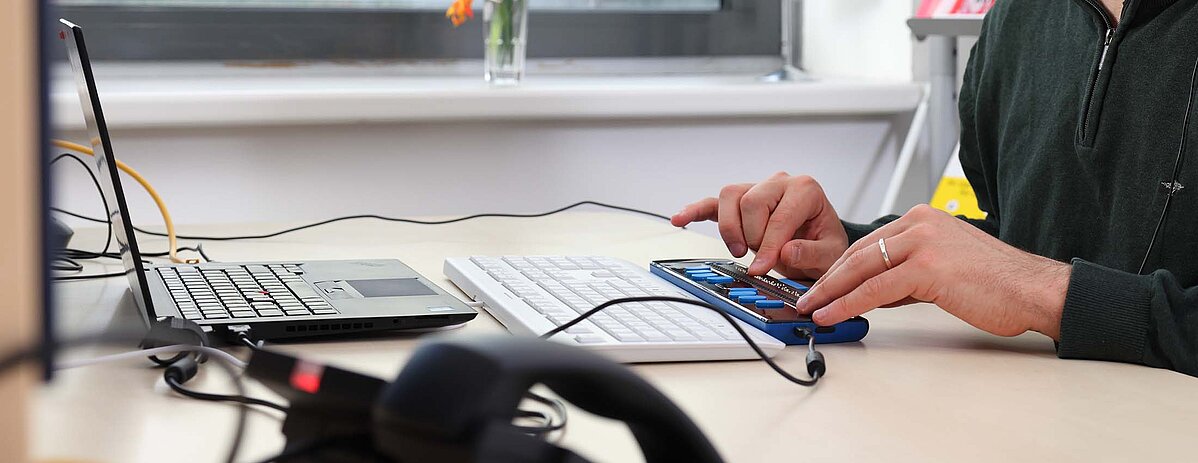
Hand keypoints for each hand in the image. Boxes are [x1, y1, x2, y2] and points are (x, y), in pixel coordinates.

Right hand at [670, 173, 848, 278]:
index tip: (761, 269)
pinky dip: (695, 211)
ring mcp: (756, 189)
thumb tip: (785, 251)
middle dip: (752, 237)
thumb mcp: (830, 254)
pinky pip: (712, 203)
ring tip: (739, 250)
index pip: (780, 216)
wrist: (817, 241)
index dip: (769, 246)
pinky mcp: (739, 203)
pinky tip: (680, 219)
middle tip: (758, 261)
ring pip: (729, 197)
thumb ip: (811, 253)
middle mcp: (780, 183)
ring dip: (730, 228)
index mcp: (805, 190)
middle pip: (751, 201)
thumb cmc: (822, 243)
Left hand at [794, 205, 1070, 339]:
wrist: (1033, 290)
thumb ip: (906, 274)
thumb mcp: (942, 268)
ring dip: (830, 290)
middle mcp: (919, 222)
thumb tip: (873, 292)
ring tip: (809, 308)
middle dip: (826, 278)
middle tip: (803, 297)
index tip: (819, 284)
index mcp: (922, 218)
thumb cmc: (996, 283)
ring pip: (861, 267)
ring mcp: (923, 241)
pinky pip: (876, 287)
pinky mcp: (928, 266)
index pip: (868, 243)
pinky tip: (833, 313)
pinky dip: (849, 302)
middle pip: (858, 252)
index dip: (838, 266)